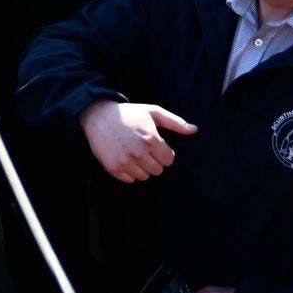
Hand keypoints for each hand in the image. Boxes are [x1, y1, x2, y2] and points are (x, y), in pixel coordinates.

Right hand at [79, 98, 196, 182]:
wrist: (98, 115)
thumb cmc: (129, 114)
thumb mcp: (153, 112)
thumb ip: (175, 122)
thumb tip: (195, 130)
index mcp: (151, 139)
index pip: (169, 160)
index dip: (164, 153)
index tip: (154, 145)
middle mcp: (138, 152)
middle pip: (157, 170)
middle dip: (153, 161)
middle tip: (143, 149)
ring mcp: (124, 161)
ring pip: (144, 176)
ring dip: (141, 167)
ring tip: (132, 153)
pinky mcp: (112, 167)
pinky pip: (129, 180)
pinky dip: (129, 172)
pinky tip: (124, 158)